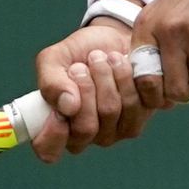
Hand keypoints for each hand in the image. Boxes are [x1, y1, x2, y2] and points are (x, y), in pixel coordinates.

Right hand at [30, 18, 144, 160]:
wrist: (112, 38)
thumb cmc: (78, 53)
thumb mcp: (54, 60)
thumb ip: (50, 82)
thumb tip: (68, 106)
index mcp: (57, 128)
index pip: (50, 150)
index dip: (53, 133)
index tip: (58, 105)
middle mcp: (85, 136)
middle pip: (85, 127)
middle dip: (84, 88)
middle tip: (82, 65)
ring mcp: (113, 132)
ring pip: (110, 111)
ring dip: (105, 76)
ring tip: (101, 57)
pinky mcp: (138, 119)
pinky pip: (135, 102)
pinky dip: (125, 75)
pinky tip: (120, 63)